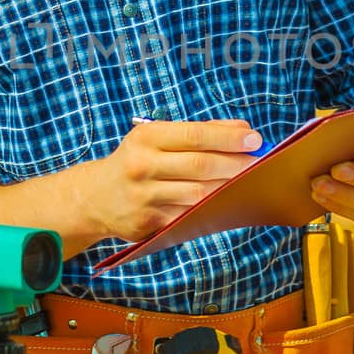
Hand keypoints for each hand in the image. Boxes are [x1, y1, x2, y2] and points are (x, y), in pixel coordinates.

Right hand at [91, 119, 263, 241]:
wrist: (94, 197)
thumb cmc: (137, 161)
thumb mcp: (158, 138)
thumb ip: (200, 132)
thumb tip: (243, 129)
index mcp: (146, 138)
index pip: (195, 135)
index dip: (229, 137)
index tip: (256, 139)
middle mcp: (142, 165)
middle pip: (200, 166)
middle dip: (235, 165)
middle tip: (259, 164)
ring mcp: (144, 197)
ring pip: (198, 195)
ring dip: (227, 190)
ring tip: (247, 183)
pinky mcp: (148, 223)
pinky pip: (188, 217)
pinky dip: (211, 210)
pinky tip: (226, 203)